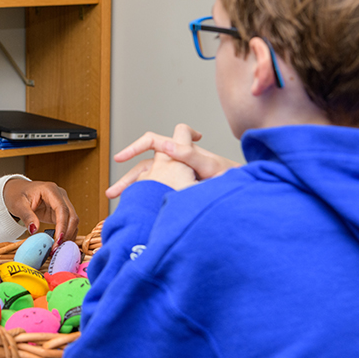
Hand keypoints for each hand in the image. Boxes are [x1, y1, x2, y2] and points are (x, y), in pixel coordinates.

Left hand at [3, 179, 78, 249]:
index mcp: (50, 190)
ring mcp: (63, 203)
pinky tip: (58, 244)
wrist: (17, 190)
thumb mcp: (18, 205)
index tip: (58, 240)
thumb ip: (27, 216)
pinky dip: (66, 234)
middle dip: (67, 233)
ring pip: (73, 221)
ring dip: (68, 236)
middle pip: (72, 216)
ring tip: (57, 249)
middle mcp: (60, 195)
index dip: (62, 225)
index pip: (62, 209)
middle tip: (56, 249)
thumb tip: (34, 230)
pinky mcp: (61, 212)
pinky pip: (68, 224)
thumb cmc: (17, 194)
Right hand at [106, 124, 238, 197]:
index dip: (135, 147)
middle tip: (113, 191)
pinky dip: (147, 202)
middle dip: (127, 179)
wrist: (245, 194)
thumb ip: (189, 155)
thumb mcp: (210, 166)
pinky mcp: (180, 192)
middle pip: (144, 165)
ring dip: (135, 193)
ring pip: (149, 182)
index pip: (152, 141)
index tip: (121, 158)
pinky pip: (159, 194)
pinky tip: (140, 216)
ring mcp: (178, 178)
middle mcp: (177, 163)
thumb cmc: (233, 178)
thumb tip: (168, 145)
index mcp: (182, 152)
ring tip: (122, 210)